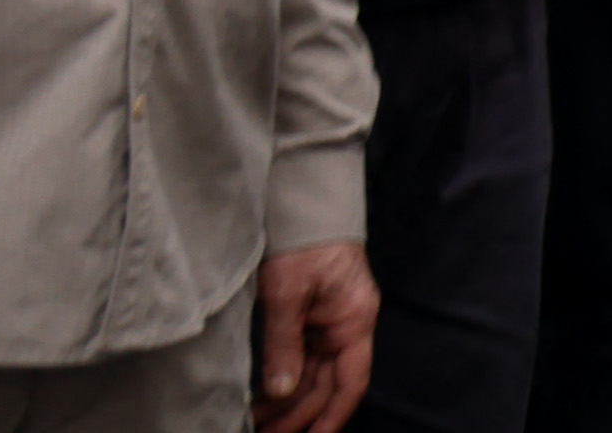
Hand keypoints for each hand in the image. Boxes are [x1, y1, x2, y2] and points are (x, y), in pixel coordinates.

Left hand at [252, 240, 375, 432]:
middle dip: (299, 415)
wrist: (305, 201)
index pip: (351, 382)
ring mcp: (330, 320)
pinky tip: (264, 396)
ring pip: (313, 373)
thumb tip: (280, 391)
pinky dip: (285, 379)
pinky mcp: (312, 315)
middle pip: (328, 383)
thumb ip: (284, 345)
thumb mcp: (288, 294)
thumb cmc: (303, 243)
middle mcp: (347, 325)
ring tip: (257, 423)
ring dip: (289, 401)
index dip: (333, 417)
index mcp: (354, 320)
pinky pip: (303, 357)